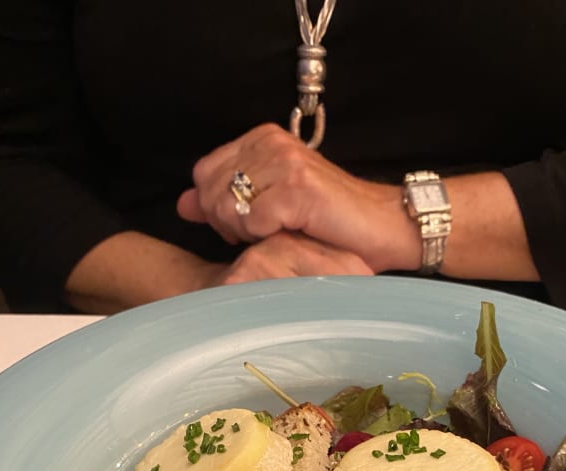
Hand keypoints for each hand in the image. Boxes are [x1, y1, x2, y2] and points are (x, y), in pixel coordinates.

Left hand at [176, 123, 421, 273]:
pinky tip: (285, 236)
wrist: (382, 227)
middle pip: (210, 190)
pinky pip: (251, 220)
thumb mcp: (270, 206)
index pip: (204, 172)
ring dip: (243, 232)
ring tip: (273, 236)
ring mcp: (284, 162)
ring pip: (227, 205)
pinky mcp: (297, 188)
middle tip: (259, 236)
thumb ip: (224, 201)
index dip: (215, 206)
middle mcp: (271, 142)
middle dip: (226, 223)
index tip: (244, 226)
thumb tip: (183, 205)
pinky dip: (262, 237)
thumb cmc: (330, 222)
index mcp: (262, 138)